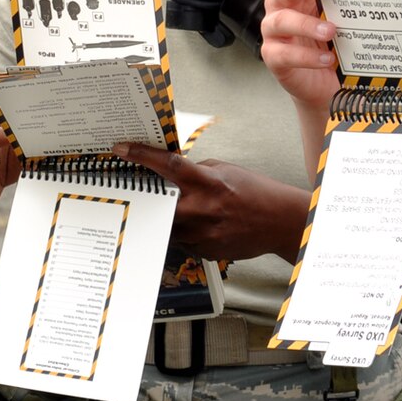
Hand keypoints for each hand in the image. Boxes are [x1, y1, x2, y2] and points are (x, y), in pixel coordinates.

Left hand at [112, 143, 301, 262]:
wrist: (279, 222)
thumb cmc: (256, 192)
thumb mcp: (225, 170)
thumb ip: (196, 171)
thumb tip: (172, 171)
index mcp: (207, 182)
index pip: (167, 165)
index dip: (141, 155)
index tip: (122, 149)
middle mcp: (201, 209)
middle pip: (157, 203)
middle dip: (148, 197)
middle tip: (139, 191)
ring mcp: (201, 234)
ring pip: (166, 226)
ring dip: (166, 217)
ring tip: (180, 210)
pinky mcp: (204, 251)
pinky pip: (181, 241)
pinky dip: (183, 232)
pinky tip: (197, 225)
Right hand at [258, 0, 339, 111]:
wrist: (327, 85)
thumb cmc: (333, 47)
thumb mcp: (341, 22)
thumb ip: (343, 6)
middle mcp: (282, 10)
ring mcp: (275, 35)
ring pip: (280, 22)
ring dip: (305, 24)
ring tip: (329, 31)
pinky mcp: (274, 59)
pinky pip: (284, 55)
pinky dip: (306, 57)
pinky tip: (326, 59)